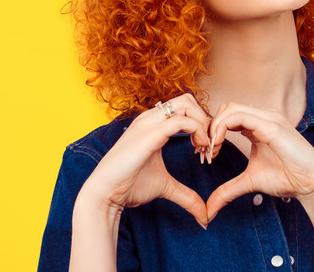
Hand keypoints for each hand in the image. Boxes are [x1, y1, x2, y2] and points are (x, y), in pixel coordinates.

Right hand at [77, 94, 211, 226]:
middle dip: (204, 119)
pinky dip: (198, 131)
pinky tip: (198, 149)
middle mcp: (150, 118)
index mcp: (152, 124)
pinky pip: (182, 121)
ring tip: (204, 147)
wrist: (105, 192)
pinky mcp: (150, 134)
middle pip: (188, 99)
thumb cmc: (129, 185)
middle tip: (208, 144)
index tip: (205, 149)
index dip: (201, 124)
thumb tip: (203, 214)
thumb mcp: (165, 186)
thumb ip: (185, 194)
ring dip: (203, 123)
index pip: (184, 108)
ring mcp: (149, 123)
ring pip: (187, 104)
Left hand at [205, 103, 313, 221]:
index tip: (207, 154)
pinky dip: (222, 128)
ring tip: (212, 150)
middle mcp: (264, 117)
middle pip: (227, 108)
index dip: (213, 131)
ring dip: (214, 127)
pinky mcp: (272, 126)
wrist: (312, 184)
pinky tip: (218, 146)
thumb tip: (209, 209)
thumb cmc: (287, 178)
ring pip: (230, 108)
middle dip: (211, 127)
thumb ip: (228, 189)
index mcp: (260, 125)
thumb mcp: (249, 181)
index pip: (229, 115)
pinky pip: (240, 117)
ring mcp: (269, 118)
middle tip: (206, 151)